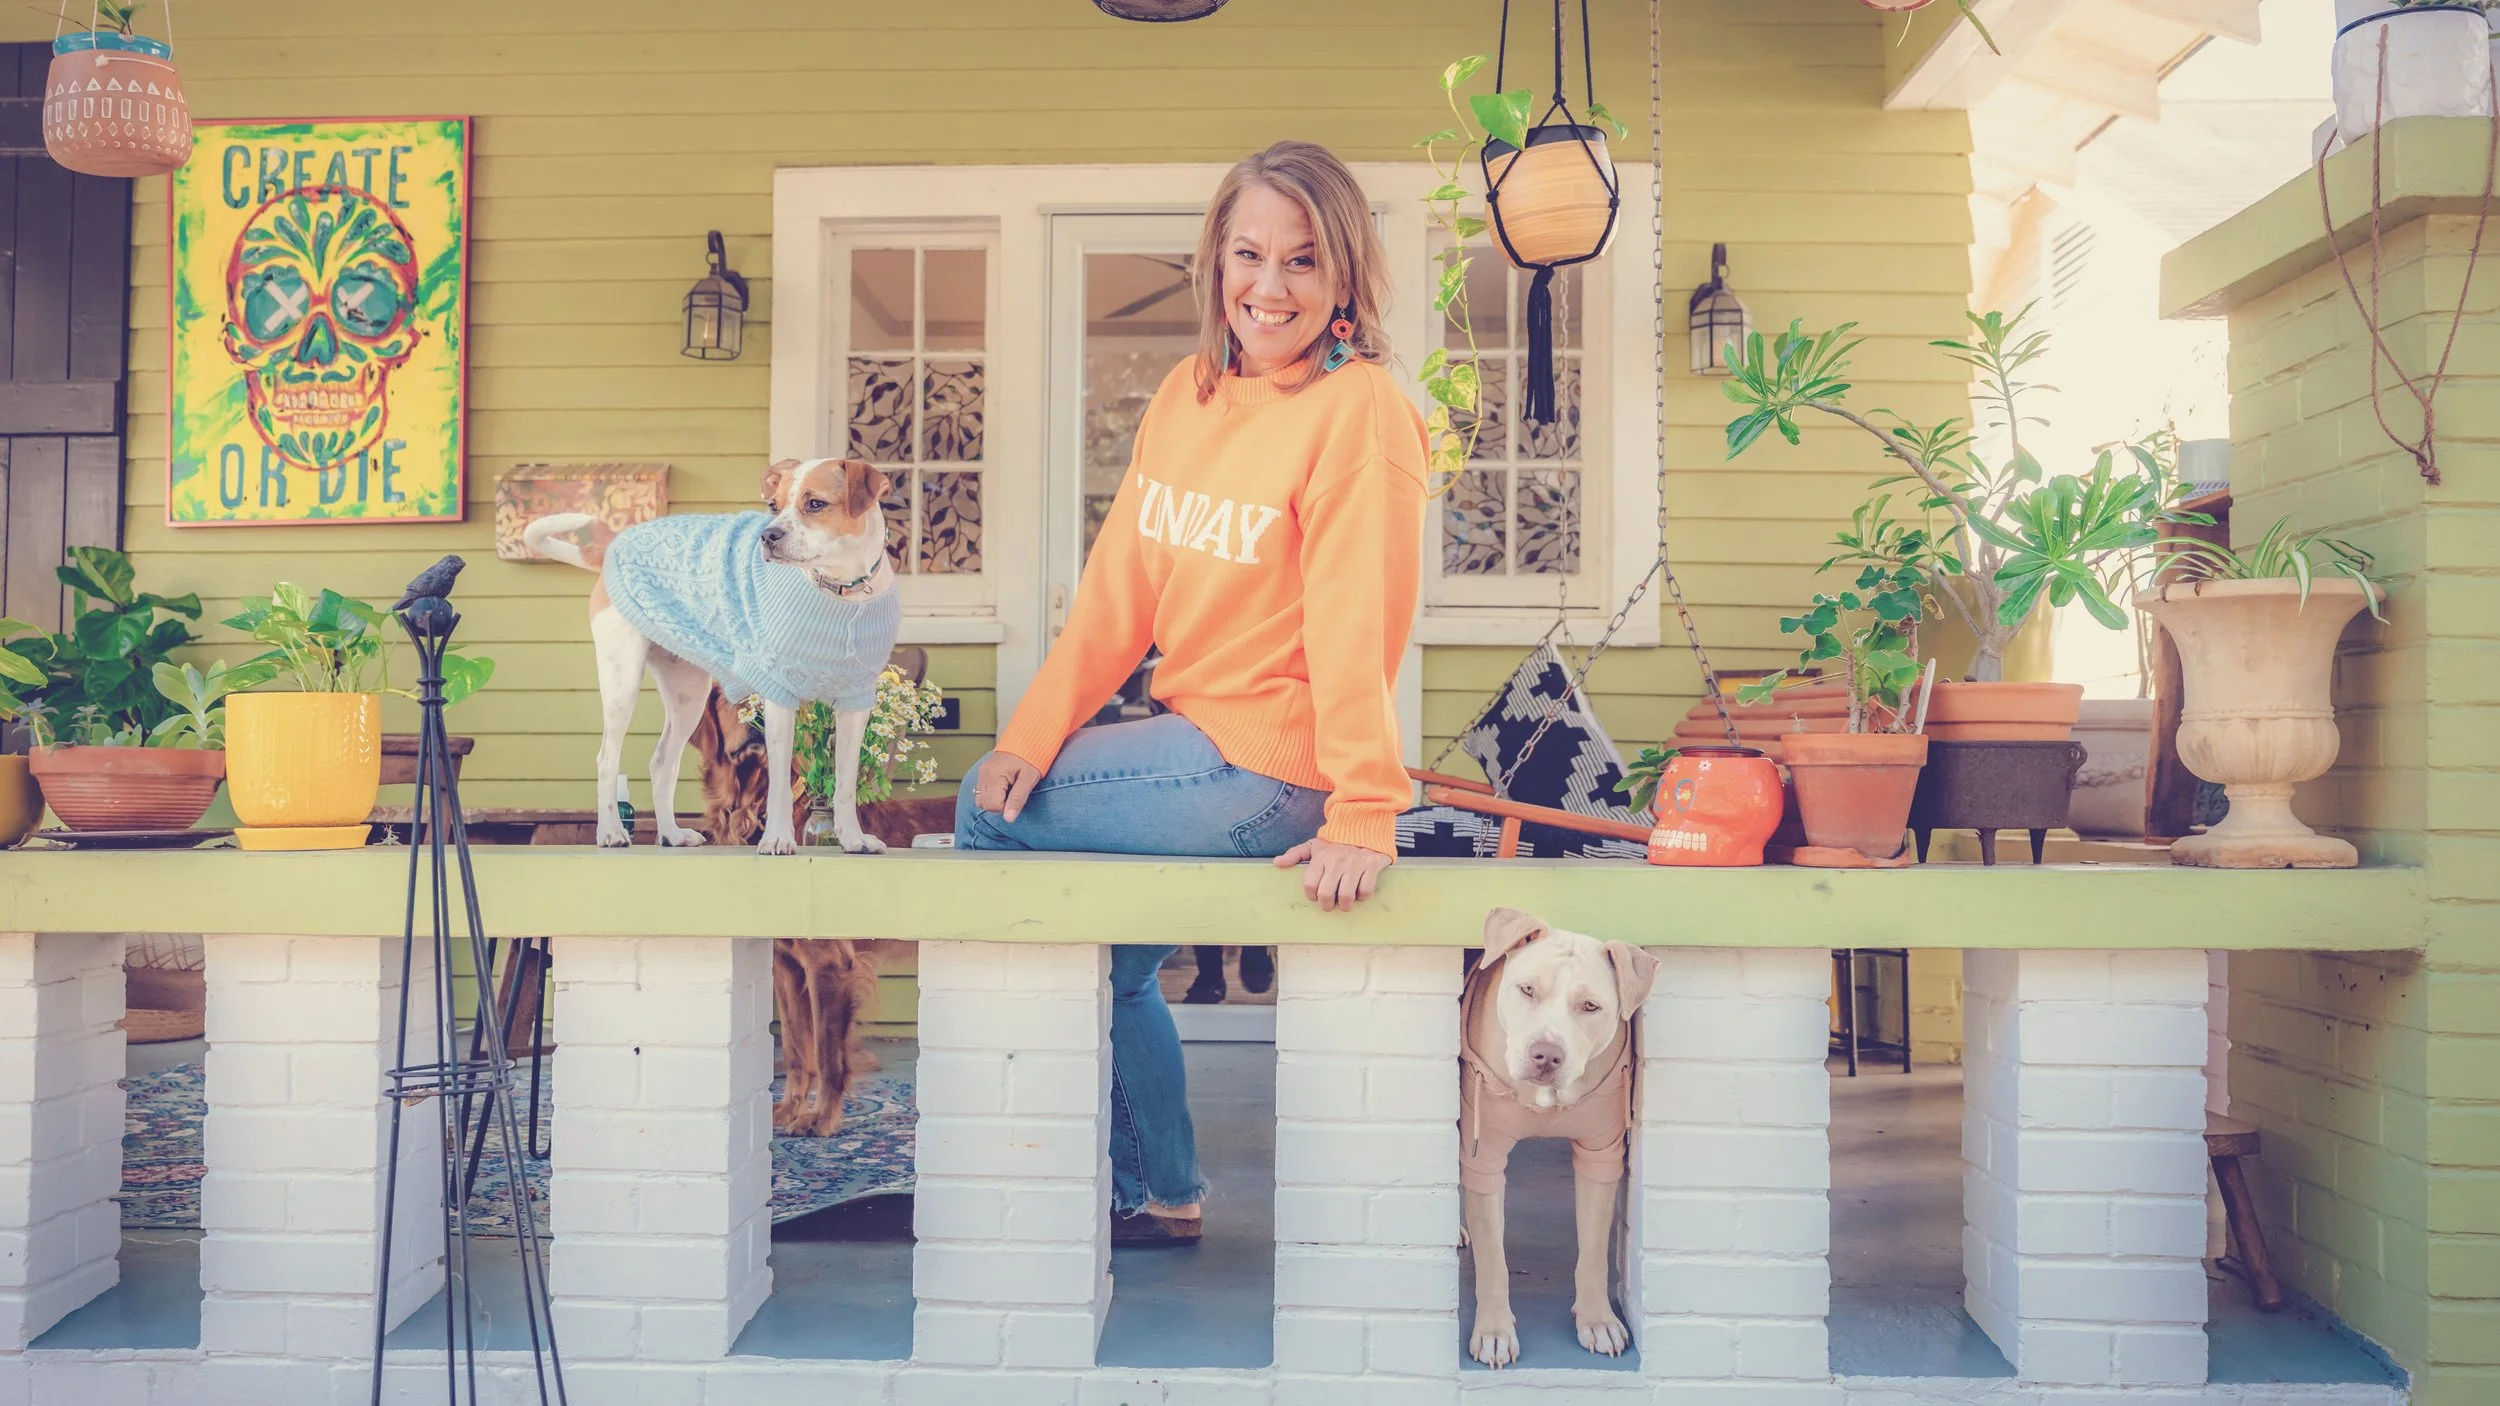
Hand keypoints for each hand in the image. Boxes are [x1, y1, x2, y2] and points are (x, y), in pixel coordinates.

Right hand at [972, 752, 1042, 821]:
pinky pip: (981, 792)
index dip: (1006, 807)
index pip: (993, 805)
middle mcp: (984, 774)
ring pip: (980, 800)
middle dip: (999, 805)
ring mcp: (981, 773)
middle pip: (984, 804)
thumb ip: (1018, 799)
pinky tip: (1003, 788)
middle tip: (1013, 793)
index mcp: (994, 774)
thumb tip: (1009, 819)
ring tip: (1008, 791)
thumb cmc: (1031, 759)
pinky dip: (991, 795)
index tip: (1017, 797)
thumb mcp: (1029, 779)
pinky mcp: (982, 773)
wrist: (1027, 740)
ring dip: (994, 801)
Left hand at [1274, 838, 1390, 911]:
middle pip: (1326, 893)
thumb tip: (1277, 863)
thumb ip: (1295, 854)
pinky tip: (1359, 892)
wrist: (1365, 832)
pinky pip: (1365, 891)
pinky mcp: (1372, 865)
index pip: (1310, 884)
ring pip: (1347, 896)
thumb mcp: (1314, 846)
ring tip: (1345, 904)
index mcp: (1321, 856)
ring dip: (1345, 905)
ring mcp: (1355, 863)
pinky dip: (1362, 897)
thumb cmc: (1336, 845)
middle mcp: (1337, 860)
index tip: (1316, 896)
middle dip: (1327, 905)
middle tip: (1329, 905)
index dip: (1312, 896)